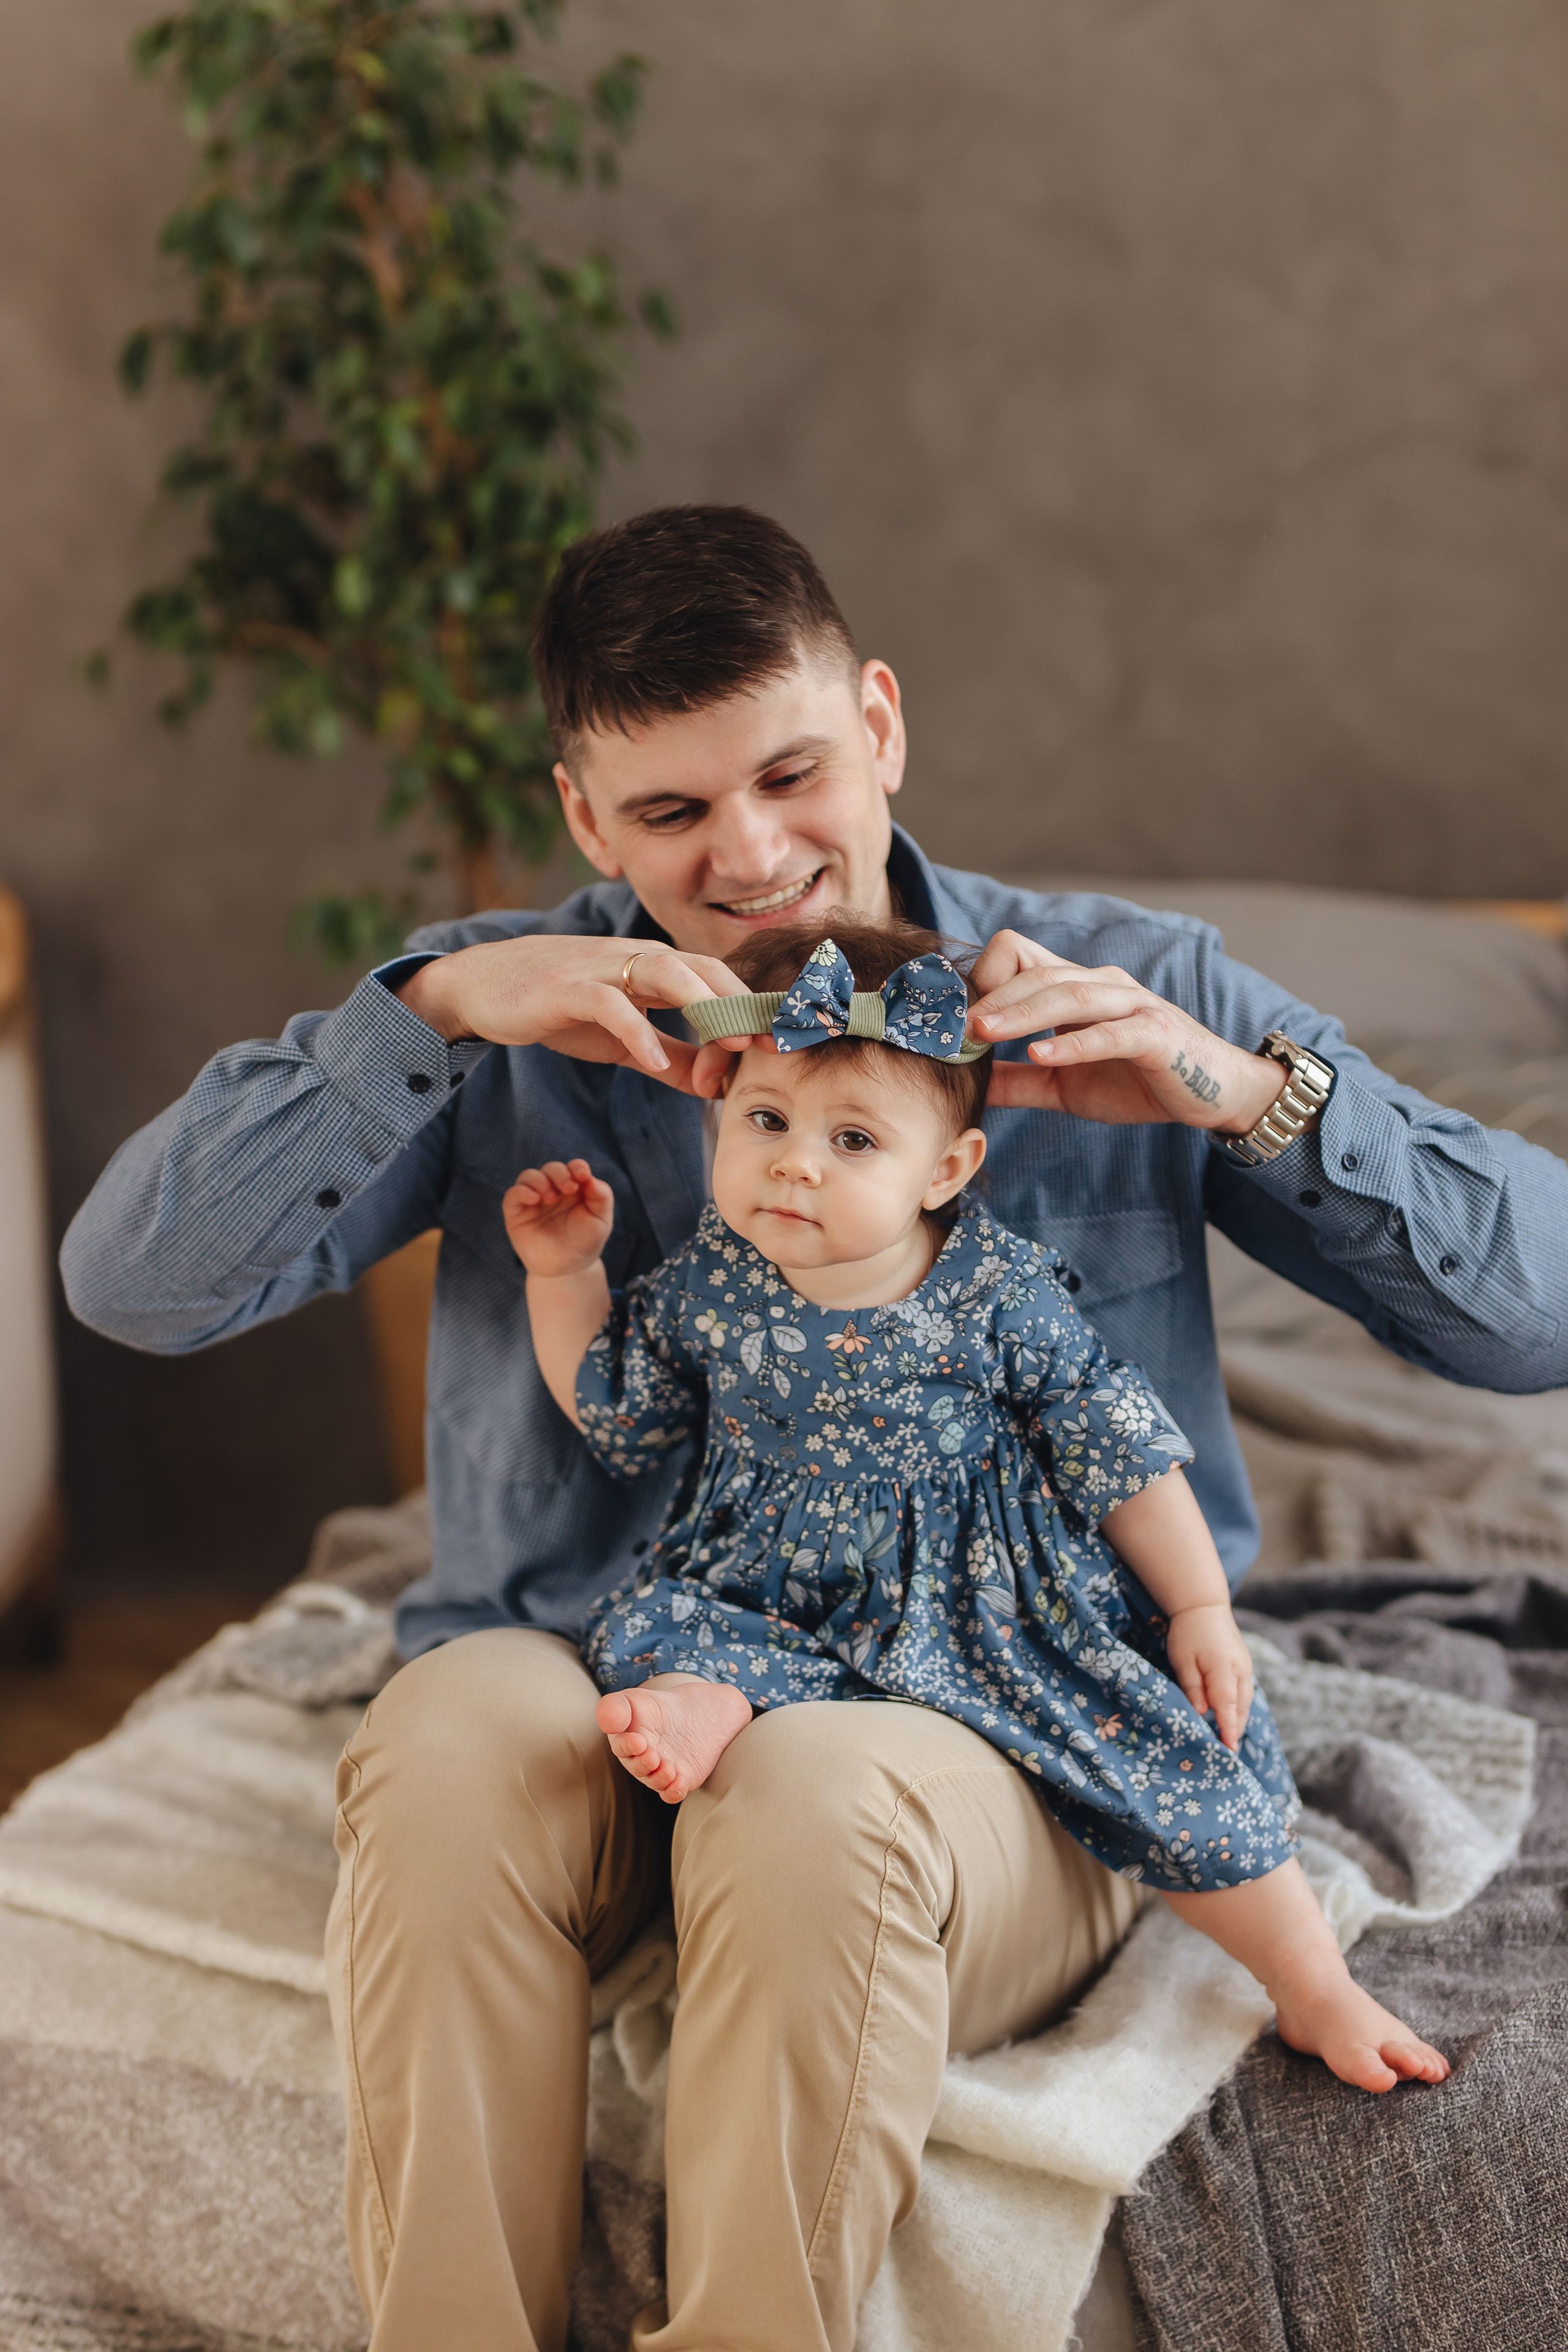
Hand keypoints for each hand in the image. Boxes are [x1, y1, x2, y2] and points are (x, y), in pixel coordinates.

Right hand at [397, 936, 754, 1091]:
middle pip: (705, 969)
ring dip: (706, 1006)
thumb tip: (716, 1085)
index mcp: (652, 968)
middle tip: (779, 1042)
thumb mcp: (621, 1038)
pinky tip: (654, 1061)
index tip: (789, 1040)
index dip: (755, 1008)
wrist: (483, 985)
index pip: (717, 979)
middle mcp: (634, 959)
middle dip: (746, 1004)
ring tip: (733, 1045)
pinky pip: (609, 1004)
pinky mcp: (566, 988)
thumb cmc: (557, 1007)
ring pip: (666, 972)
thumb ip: (669, 1058)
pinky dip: (636, 1030)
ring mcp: (600, 969)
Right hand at [503, 1159, 614, 1275]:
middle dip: (559, 1173)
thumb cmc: (586, 1242)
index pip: (572, 1167)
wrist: (568, 1269)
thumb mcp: (601, 1220)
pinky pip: (513, 1195)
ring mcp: (533, 1201)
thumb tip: (590, 1177)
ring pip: (529, 1176)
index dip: (577, 1166)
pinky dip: (522, 1191)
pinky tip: (534, 1198)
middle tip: (569, 1188)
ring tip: (551, 1197)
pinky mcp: (516, 1214)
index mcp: (574, 1188)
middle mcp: (552, 1190)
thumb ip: (601, 1196)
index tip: (583, 1175)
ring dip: (540, 1180)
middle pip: (551, 1168)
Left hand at [966, 931, 1289, 1133]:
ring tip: (983, 1033)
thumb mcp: (1064, 1086)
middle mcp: (1102, 985)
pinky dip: (1075, 1044)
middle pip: (1037, 973)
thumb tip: (967, 1086)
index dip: (984, 981)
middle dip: (992, 998)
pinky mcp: (1156, 1034)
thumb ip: (1019, 1081)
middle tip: (954, 1027)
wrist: (1211, 1093)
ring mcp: (1132, 1005)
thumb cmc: (1138, 1081)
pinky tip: (1042, 1056)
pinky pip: (1111, 1032)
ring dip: (1022, 1012)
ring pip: (1069, 995)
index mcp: (1076, 988)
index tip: (954, 1019)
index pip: (1019, 957)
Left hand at [1164, 1602, 1254, 1750]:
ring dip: (1238, 1721)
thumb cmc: (1188, 1632)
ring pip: (1245, 1703)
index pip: (1227, 1706)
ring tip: (1227, 1741)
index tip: (1229, 1750)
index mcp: (1224, 1669)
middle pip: (1240, 1708)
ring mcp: (1245, 1668)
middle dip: (1234, 1731)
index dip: (1228, 1730)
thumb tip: (1200, 1713)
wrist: (1204, 1605)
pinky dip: (1239, 1708)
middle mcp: (1241, 1671)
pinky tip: (1230, 1719)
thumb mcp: (1182, 1659)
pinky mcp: (1244, 1666)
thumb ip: (1192, 1687)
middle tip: (1224, 1754)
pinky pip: (1244, 1694)